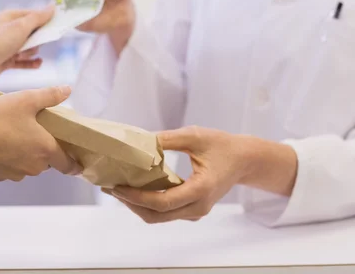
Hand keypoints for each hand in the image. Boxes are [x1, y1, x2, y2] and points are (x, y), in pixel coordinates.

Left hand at [0, 7, 53, 89]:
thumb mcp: (21, 27)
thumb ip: (38, 17)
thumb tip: (53, 6)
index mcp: (10, 17)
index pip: (34, 15)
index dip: (45, 21)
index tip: (56, 28)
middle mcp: (8, 30)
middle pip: (33, 33)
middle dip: (37, 41)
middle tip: (31, 45)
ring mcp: (6, 46)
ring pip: (28, 48)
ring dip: (31, 53)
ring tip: (22, 56)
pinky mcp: (5, 61)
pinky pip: (23, 61)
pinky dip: (30, 63)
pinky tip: (37, 64)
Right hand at [0, 86, 82, 181]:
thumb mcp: (26, 99)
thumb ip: (50, 95)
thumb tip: (68, 90)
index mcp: (46, 149)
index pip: (68, 165)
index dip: (75, 164)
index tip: (78, 162)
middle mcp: (35, 166)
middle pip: (48, 161)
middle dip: (46, 149)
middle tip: (39, 132)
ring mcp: (17, 173)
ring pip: (29, 165)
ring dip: (27, 153)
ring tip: (17, 134)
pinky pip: (11, 167)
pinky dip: (10, 158)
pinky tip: (0, 144)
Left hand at [104, 127, 257, 222]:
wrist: (244, 160)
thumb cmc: (222, 146)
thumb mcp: (195, 136)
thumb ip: (167, 139)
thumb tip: (139, 142)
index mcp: (201, 189)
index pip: (162, 202)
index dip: (135, 197)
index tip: (116, 186)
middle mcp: (198, 207)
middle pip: (156, 215)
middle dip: (130, 203)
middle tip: (110, 186)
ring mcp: (196, 212)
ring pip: (159, 217)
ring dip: (136, 205)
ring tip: (117, 187)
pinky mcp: (192, 210)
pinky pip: (165, 213)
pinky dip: (147, 204)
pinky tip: (134, 188)